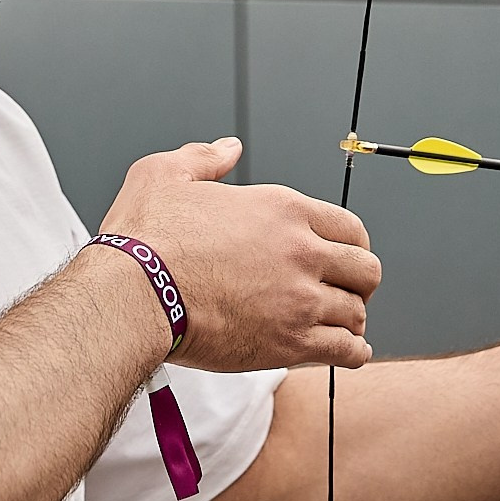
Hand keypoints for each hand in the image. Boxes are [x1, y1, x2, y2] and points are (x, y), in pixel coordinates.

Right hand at [97, 137, 380, 373]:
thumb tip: (228, 148)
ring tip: (339, 324)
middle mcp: (300, 252)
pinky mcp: (290, 343)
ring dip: (350, 318)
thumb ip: (205, 158)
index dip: (351, 243)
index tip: (342, 256)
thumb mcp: (164, 174)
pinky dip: (351, 352)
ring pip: (357, 313)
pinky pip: (345, 351)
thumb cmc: (145, 239)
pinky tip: (346, 352)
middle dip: (358, 281)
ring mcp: (300, 300)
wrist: (134, 294)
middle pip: (365, 269)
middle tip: (343, 290)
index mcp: (281, 209)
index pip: (349, 226)